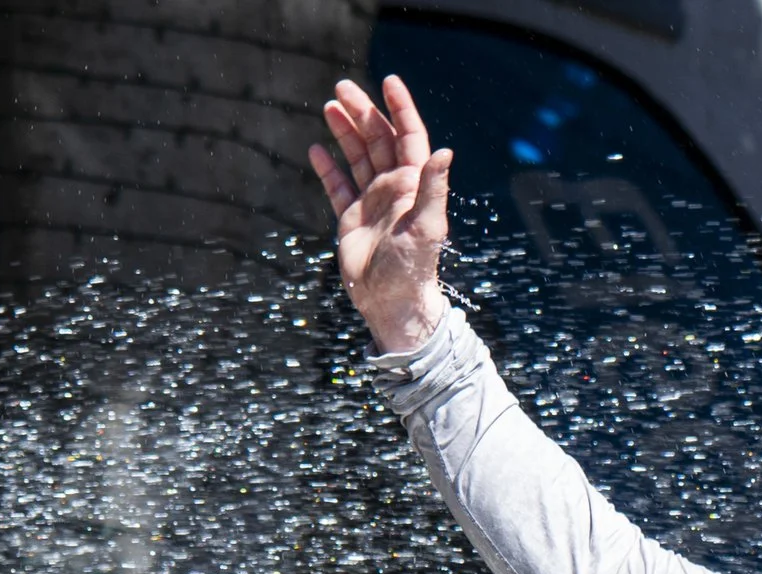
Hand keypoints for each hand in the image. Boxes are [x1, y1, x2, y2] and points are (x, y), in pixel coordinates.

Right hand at [309, 75, 455, 355]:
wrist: (392, 303)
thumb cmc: (414, 268)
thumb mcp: (427, 226)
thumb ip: (434, 188)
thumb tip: (445, 150)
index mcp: (414, 186)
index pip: (409, 137)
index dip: (401, 108)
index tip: (389, 81)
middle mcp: (394, 190)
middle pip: (378, 140)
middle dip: (362, 112)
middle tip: (342, 87)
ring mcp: (372, 203)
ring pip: (357, 157)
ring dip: (345, 132)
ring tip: (328, 106)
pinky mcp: (352, 220)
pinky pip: (338, 187)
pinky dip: (328, 168)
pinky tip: (316, 150)